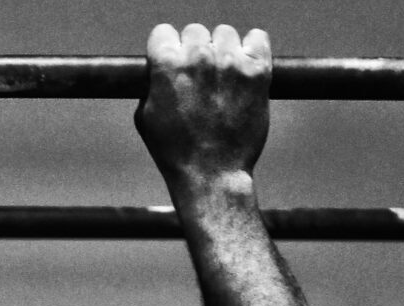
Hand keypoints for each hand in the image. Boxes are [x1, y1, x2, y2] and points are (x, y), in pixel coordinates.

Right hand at [134, 24, 270, 184]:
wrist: (211, 175)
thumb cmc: (174, 152)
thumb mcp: (145, 118)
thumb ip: (151, 85)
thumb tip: (158, 68)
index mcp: (167, 65)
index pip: (163, 33)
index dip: (164, 50)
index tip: (170, 65)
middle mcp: (199, 57)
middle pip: (194, 32)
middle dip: (193, 51)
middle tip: (197, 79)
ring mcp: (231, 62)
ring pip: (225, 34)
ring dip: (221, 50)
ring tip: (220, 78)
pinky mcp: (258, 70)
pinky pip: (257, 37)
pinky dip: (251, 48)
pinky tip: (243, 67)